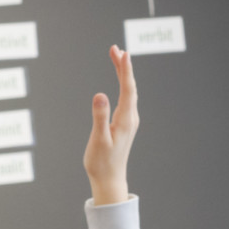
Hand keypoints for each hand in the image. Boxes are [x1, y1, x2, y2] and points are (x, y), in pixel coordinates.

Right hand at [83, 44, 138, 206]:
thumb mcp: (98, 139)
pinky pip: (125, 98)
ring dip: (123, 74)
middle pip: (129, 86)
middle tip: (114, 48)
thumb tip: (100, 94)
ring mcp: (128, 120)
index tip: (122, 53)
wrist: (109, 179)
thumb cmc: (101, 162)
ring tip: (116, 58)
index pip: (127, 89)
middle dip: (123, 66)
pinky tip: (119, 81)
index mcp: (125, 119)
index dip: (125, 70)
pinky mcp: (123, 123)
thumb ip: (99, 116)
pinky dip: (122, 85)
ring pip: (128, 91)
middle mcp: (130, 117)